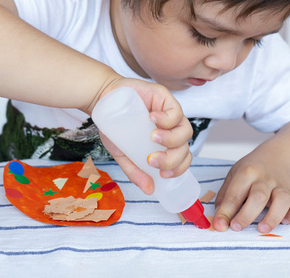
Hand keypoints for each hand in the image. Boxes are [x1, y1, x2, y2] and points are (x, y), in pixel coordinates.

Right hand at [95, 78, 192, 194]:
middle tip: (151, 159)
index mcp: (166, 143)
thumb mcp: (122, 153)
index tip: (163, 174)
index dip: (179, 168)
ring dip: (172, 138)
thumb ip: (135, 170)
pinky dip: (167, 118)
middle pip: (185, 147)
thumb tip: (149, 190)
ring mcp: (170, 113)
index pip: (183, 158)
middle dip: (172, 158)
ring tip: (153, 137)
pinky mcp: (165, 98)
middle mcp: (172, 129)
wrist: (104, 100)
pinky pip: (176, 111)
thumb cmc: (115, 127)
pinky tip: (152, 118)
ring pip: (185, 130)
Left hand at [212, 146, 289, 232]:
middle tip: (236, 227)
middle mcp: (265, 179)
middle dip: (246, 215)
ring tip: (262, 229)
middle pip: (258, 197)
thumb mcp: (234, 175)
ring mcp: (281, 186)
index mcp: (247, 172)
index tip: (219, 225)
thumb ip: (226, 197)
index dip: (225, 212)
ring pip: (282, 201)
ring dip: (272, 217)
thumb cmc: (252, 170)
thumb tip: (218, 220)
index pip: (234, 194)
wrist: (278, 156)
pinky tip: (285, 221)